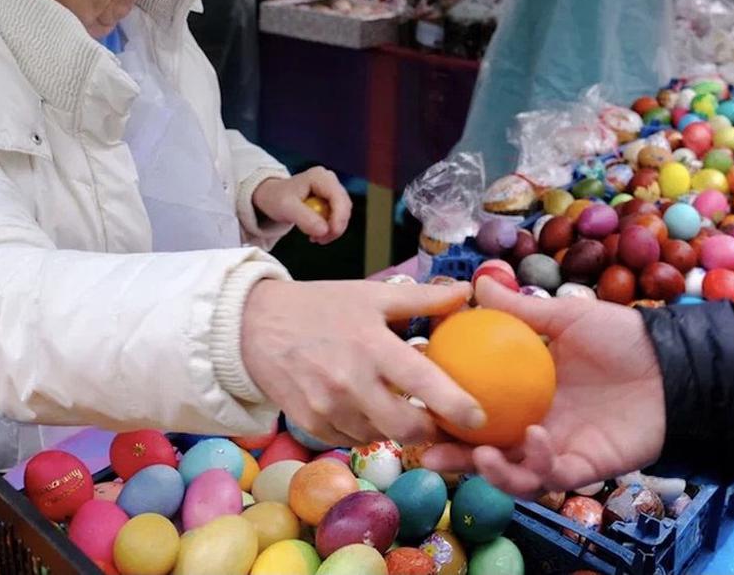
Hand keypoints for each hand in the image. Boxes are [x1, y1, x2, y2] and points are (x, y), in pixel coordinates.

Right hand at [241, 280, 482, 445]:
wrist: (253, 326)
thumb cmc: (319, 306)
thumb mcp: (371, 294)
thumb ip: (422, 298)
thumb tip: (467, 294)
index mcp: (371, 345)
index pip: (422, 382)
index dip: (455, 405)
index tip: (480, 418)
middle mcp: (351, 382)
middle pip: (406, 427)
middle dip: (431, 430)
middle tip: (442, 420)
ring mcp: (329, 408)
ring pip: (380, 437)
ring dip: (397, 428)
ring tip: (402, 407)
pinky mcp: (312, 424)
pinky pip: (352, 440)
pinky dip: (367, 429)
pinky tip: (368, 408)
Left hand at [252, 167, 351, 243]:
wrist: (270, 197)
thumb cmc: (276, 198)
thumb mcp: (286, 208)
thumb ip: (305, 218)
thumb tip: (324, 231)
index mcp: (320, 177)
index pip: (339, 197)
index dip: (339, 217)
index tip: (331, 234)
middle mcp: (329, 180)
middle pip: (344, 206)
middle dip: (336, 226)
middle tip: (321, 240)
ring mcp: (331, 190)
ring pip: (343, 213)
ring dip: (333, 230)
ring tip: (316, 238)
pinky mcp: (330, 200)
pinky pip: (337, 217)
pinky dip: (329, 228)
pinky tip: (316, 233)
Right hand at [423, 280, 665, 496]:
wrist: (672, 363)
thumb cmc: (622, 338)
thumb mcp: (566, 317)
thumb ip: (520, 310)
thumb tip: (477, 284)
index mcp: (526, 394)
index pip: (477, 408)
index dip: (445, 413)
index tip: (417, 404)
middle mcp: (536, 426)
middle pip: (485, 451)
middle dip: (455, 459)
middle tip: (428, 451)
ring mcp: (558, 450)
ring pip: (513, 475)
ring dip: (492, 471)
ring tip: (480, 453)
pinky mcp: (585, 468)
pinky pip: (551, 477)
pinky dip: (536, 465)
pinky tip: (535, 438)